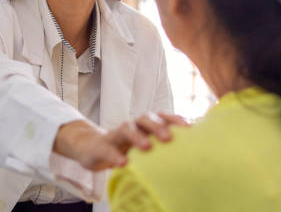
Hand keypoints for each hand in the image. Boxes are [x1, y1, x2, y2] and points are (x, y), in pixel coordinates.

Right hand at [53, 112, 188, 170]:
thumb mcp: (142, 143)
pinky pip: (108, 150)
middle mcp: (131, 126)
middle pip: (144, 119)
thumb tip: (189, 149)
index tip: (188, 127)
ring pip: (126, 129)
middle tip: (169, 138)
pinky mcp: (101, 147)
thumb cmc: (125, 146)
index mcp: (143, 125)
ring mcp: (115, 135)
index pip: (160, 116)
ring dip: (137, 137)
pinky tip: (124, 163)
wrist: (92, 148)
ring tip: (147, 147)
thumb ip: (160, 143)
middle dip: (157, 126)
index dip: (173, 119)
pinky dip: (116, 156)